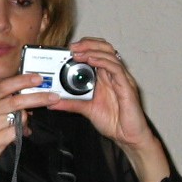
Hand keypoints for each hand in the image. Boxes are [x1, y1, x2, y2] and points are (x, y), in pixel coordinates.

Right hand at [0, 74, 59, 181]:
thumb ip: (8, 97)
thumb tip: (33, 88)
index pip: (5, 85)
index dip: (23, 81)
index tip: (38, 78)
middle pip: (16, 101)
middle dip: (38, 98)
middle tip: (53, 97)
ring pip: (19, 117)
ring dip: (27, 120)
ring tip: (24, 124)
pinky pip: (16, 132)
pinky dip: (22, 132)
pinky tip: (20, 134)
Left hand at [57, 38, 168, 181]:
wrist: (128, 137)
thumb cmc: (114, 122)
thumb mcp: (86, 110)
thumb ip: (70, 104)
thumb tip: (52, 102)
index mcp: (105, 77)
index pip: (97, 53)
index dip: (85, 47)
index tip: (69, 49)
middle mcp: (114, 75)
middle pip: (105, 48)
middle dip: (88, 44)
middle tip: (72, 47)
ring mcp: (121, 79)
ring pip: (110, 55)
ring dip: (92, 51)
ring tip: (78, 53)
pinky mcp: (127, 86)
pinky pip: (116, 69)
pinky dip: (103, 62)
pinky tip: (91, 61)